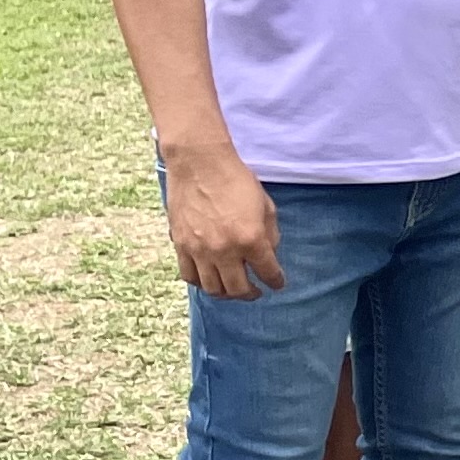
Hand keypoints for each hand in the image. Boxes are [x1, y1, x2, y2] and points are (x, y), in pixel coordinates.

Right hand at [162, 140, 283, 298]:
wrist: (200, 164)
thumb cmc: (236, 180)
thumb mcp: (265, 205)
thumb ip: (270, 233)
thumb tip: (269, 254)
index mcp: (251, 239)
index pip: (267, 272)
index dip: (276, 281)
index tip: (278, 284)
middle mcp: (225, 250)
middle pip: (238, 289)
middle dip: (251, 294)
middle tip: (256, 292)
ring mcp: (200, 251)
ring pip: (212, 288)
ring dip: (226, 294)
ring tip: (234, 290)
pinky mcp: (181, 246)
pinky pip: (190, 276)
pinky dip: (202, 283)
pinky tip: (211, 279)